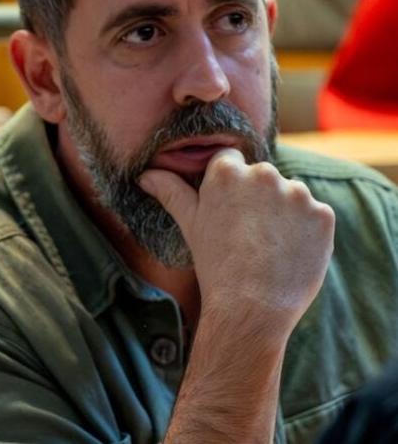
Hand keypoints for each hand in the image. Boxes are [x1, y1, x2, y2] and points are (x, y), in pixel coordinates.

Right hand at [139, 148, 334, 329]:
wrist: (252, 306)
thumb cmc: (214, 264)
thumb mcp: (189, 224)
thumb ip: (171, 192)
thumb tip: (145, 175)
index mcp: (227, 172)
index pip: (228, 160)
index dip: (226, 184)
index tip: (226, 208)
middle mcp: (264, 174)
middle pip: (261, 176)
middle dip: (256, 197)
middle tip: (246, 233)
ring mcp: (298, 194)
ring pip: (290, 195)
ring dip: (283, 212)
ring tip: (268, 246)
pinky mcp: (323, 215)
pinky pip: (314, 216)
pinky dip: (305, 231)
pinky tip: (289, 252)